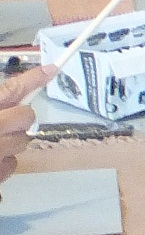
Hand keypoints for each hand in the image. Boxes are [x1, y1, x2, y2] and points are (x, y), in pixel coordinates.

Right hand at [0, 64, 55, 187]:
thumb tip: (6, 103)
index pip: (10, 91)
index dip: (32, 79)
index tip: (51, 69)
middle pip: (26, 117)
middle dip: (18, 118)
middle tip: (4, 121)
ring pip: (21, 142)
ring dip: (10, 142)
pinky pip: (11, 165)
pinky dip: (2, 163)